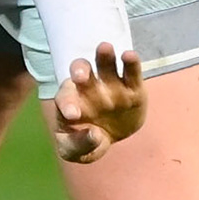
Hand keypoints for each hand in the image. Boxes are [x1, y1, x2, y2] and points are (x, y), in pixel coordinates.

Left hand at [49, 43, 144, 163]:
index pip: (65, 99)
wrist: (111, 135)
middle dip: (79, 71)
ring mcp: (111, 86)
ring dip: (103, 57)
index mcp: (70, 102)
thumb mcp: (76, 151)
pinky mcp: (132, 89)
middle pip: (80, 72)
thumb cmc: (85, 141)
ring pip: (104, 66)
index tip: (73, 114)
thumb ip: (79, 146)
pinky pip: (131, 73)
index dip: (68, 104)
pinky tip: (129, 55)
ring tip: (105, 48)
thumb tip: (94, 134)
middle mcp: (88, 89)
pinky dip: (131, 64)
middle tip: (81, 77)